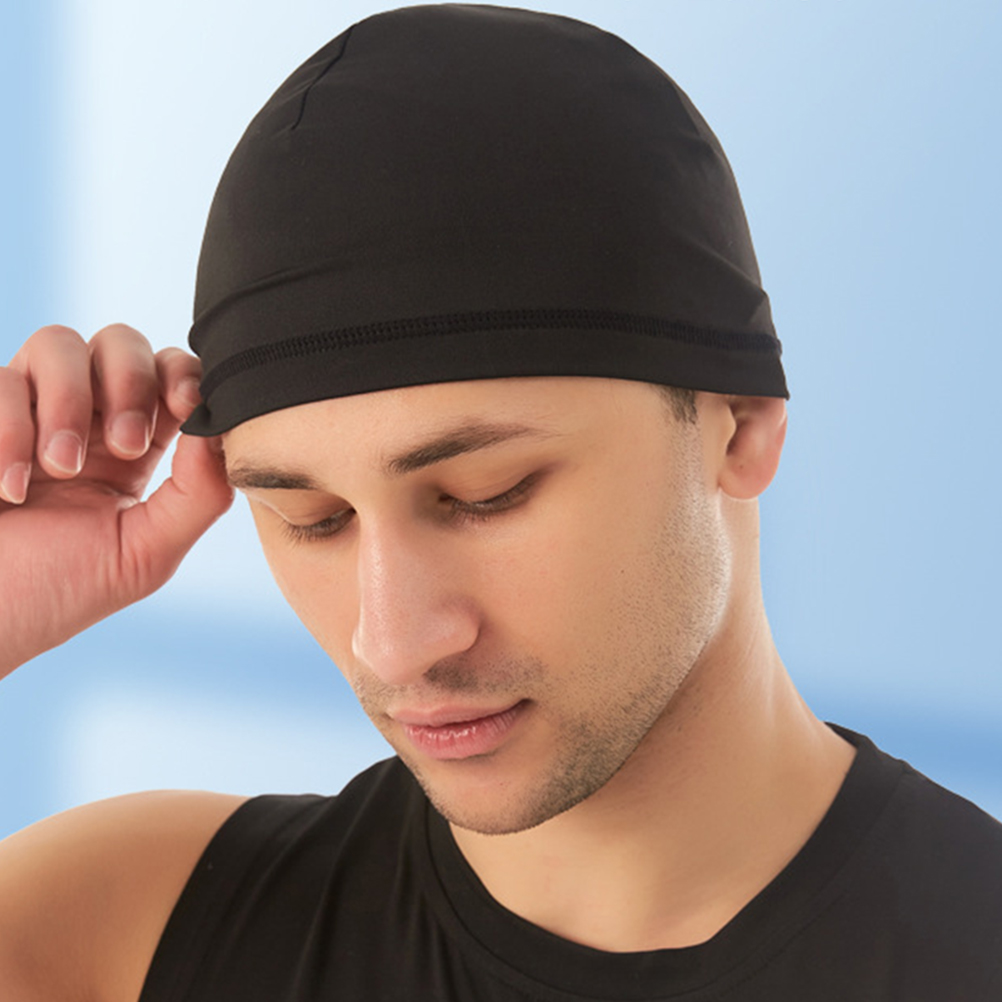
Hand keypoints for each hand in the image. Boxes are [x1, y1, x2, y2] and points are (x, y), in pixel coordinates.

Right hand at [0, 324, 232, 676]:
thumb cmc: (57, 592)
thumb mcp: (147, 554)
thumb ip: (199, 496)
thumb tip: (222, 431)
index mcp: (135, 447)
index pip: (172, 377)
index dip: (185, 374)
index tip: (187, 403)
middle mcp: (84, 418)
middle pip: (122, 341)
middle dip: (131, 382)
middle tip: (124, 446)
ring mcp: (26, 409)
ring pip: (59, 342)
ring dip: (68, 402)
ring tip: (57, 469)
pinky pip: (1, 379)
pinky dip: (9, 431)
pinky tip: (7, 488)